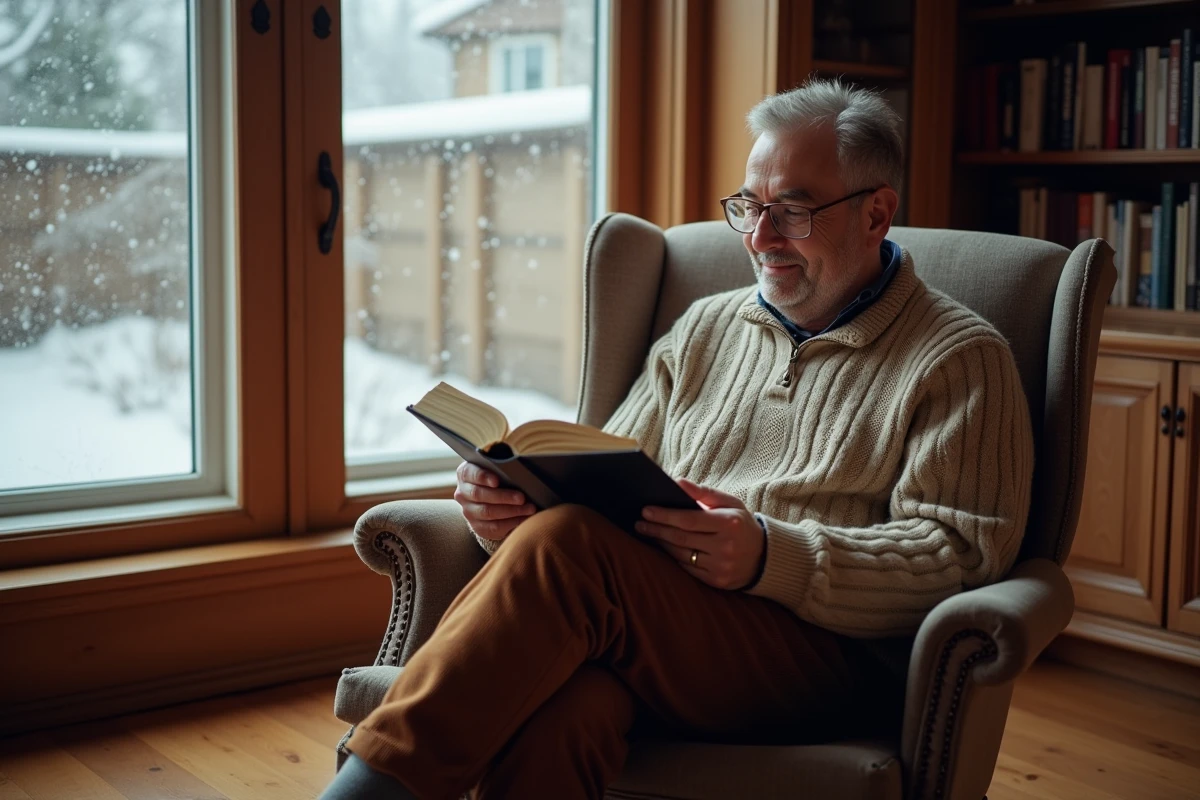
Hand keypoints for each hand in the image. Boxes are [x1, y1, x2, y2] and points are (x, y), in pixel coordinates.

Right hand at [453, 462, 536, 541]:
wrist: (490, 499)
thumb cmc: (498, 478)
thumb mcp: (496, 470)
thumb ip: (501, 468)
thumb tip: (518, 470)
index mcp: (465, 474)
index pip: (471, 474)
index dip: (483, 477)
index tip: (497, 481)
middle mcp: (462, 493)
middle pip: (479, 494)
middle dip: (503, 496)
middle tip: (522, 497)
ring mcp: (468, 511)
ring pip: (487, 512)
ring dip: (511, 511)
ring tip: (530, 508)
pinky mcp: (477, 526)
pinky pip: (493, 527)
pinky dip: (511, 523)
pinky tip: (525, 519)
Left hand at [635, 479, 764, 589]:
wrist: (764, 556)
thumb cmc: (740, 524)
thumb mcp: (729, 503)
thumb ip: (703, 492)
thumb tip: (677, 482)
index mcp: (729, 523)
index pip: (689, 520)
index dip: (665, 516)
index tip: (646, 510)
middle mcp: (725, 547)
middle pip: (681, 538)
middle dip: (657, 530)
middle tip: (639, 523)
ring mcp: (721, 566)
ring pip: (682, 555)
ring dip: (661, 543)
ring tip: (647, 533)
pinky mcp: (717, 581)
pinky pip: (688, 568)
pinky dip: (673, 557)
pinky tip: (663, 548)